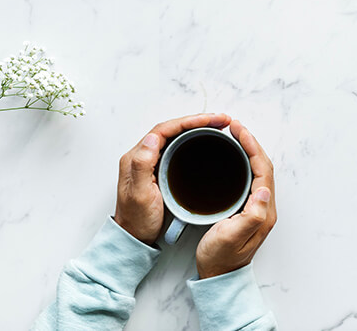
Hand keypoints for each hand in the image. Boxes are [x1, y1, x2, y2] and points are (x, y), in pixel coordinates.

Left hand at [113, 113, 231, 243]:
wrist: (135, 238)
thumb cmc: (137, 220)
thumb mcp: (139, 194)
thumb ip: (142, 165)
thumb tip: (151, 138)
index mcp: (136, 157)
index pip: (164, 129)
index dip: (189, 121)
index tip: (210, 120)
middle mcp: (143, 155)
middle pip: (172, 129)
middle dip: (197, 120)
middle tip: (221, 120)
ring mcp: (152, 162)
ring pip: (176, 136)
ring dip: (197, 128)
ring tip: (218, 126)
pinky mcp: (160, 169)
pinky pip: (178, 147)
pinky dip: (194, 140)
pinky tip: (206, 141)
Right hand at [196, 120, 276, 278]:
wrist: (218, 277)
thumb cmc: (220, 259)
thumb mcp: (232, 238)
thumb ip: (251, 216)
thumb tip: (264, 190)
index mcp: (263, 211)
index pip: (263, 170)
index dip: (252, 147)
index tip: (238, 130)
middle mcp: (265, 207)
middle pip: (263, 166)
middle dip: (251, 143)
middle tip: (235, 126)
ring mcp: (258, 208)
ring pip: (258, 170)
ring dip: (248, 150)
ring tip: (234, 135)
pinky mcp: (248, 209)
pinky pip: (250, 178)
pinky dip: (243, 162)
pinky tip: (232, 157)